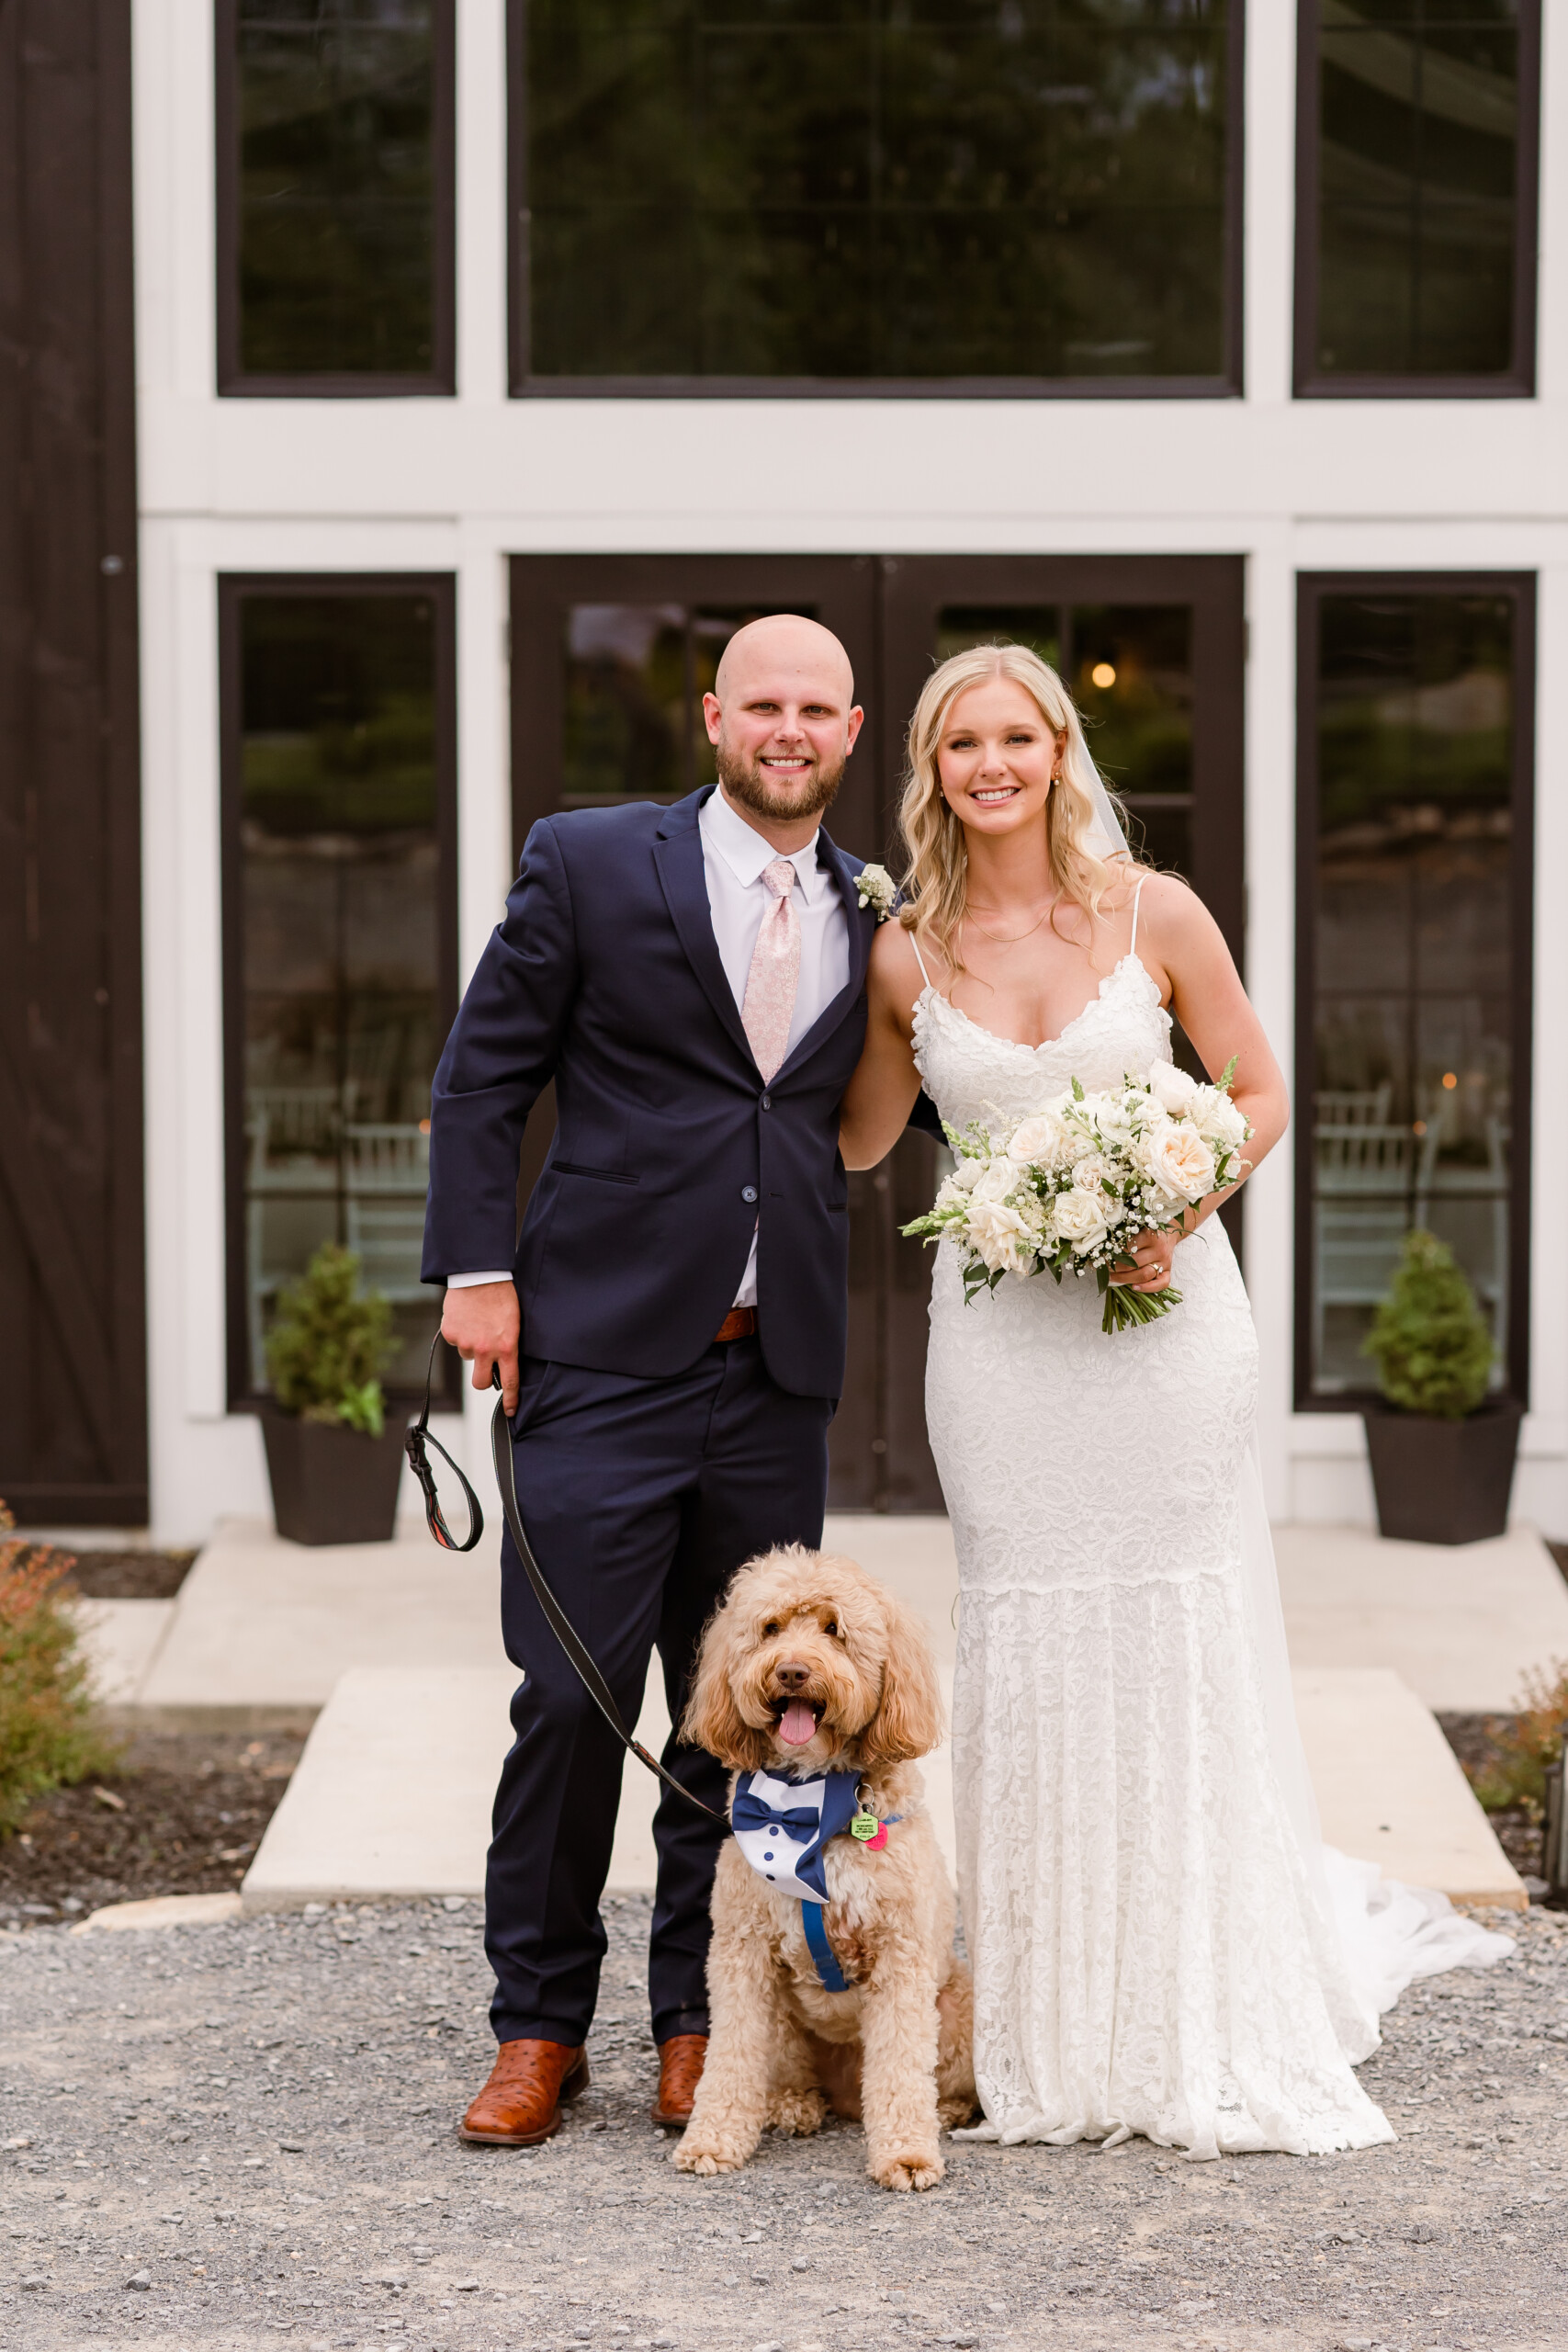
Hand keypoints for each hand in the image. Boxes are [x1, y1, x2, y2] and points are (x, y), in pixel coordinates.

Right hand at [441, 1281, 520, 1413]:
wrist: (480, 1274)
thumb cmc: (502, 1295)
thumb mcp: (514, 1323)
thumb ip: (509, 1344)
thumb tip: (504, 1361)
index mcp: (506, 1347)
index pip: (510, 1381)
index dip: (511, 1399)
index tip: (512, 1409)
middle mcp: (485, 1349)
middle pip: (479, 1383)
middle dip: (482, 1378)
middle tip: (485, 1365)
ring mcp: (466, 1342)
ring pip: (467, 1356)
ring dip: (472, 1346)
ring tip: (478, 1323)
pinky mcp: (451, 1333)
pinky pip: (455, 1340)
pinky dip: (460, 1332)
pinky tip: (467, 1317)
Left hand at [1109, 1226, 1181, 1292]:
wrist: (1168, 1233)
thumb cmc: (1147, 1231)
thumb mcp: (1136, 1227)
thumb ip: (1124, 1235)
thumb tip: (1102, 1245)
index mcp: (1149, 1235)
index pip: (1127, 1248)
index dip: (1112, 1253)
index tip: (1101, 1256)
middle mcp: (1158, 1249)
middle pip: (1134, 1263)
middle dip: (1115, 1267)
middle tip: (1104, 1267)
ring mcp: (1164, 1262)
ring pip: (1144, 1275)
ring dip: (1124, 1278)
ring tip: (1111, 1277)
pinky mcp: (1168, 1272)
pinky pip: (1161, 1284)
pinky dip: (1147, 1288)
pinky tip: (1134, 1288)